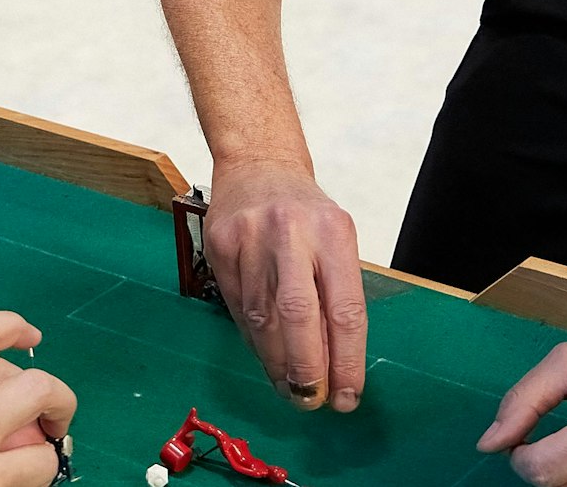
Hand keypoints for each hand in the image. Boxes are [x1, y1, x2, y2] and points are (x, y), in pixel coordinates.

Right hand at [205, 158, 366, 411]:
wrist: (258, 165)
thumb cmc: (306, 213)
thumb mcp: (336, 241)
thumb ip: (335, 297)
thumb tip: (333, 367)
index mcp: (333, 231)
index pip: (344, 309)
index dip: (346, 361)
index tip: (346, 396)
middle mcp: (291, 232)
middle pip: (299, 315)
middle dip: (306, 369)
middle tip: (311, 401)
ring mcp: (250, 238)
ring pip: (262, 318)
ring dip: (277, 364)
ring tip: (290, 389)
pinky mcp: (220, 247)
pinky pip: (238, 309)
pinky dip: (255, 341)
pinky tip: (267, 358)